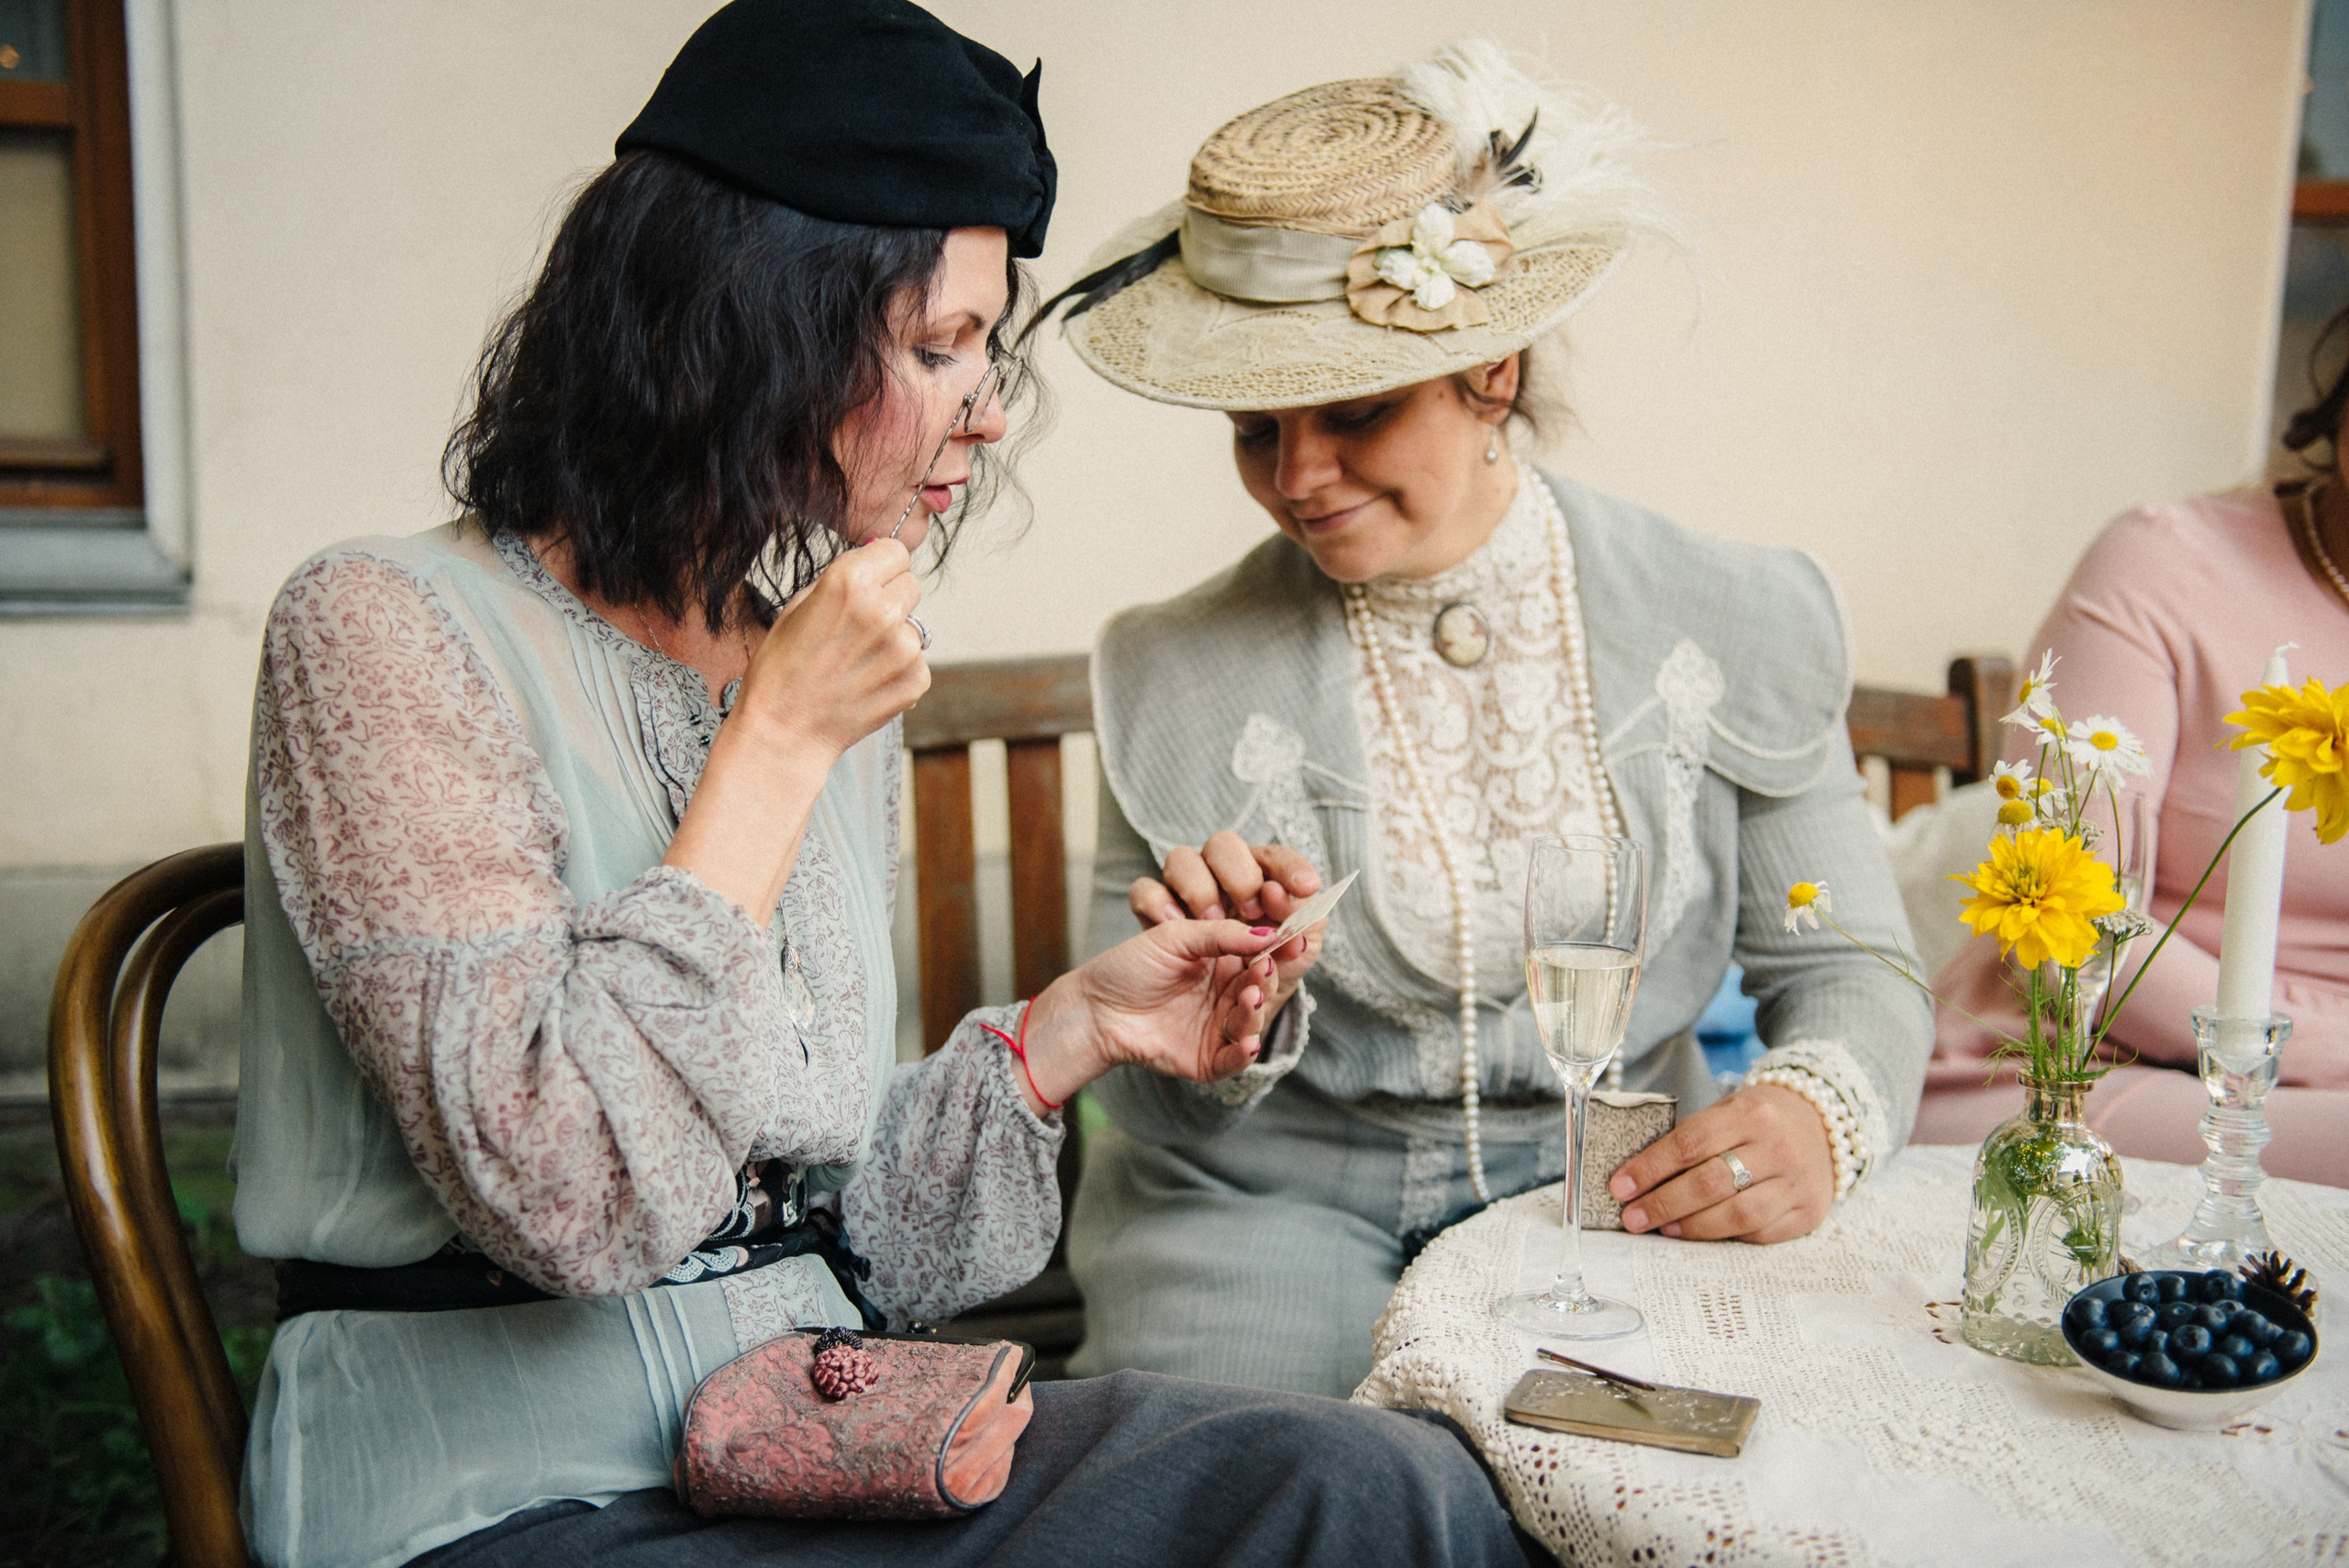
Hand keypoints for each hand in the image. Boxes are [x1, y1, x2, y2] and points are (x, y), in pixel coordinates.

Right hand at [733, 537, 927, 758]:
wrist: (783, 733)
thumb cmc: (780, 671)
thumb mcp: (797, 607)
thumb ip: (840, 581)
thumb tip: (872, 562)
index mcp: (849, 582)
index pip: (896, 551)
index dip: (881, 567)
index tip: (871, 582)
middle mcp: (882, 610)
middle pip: (910, 585)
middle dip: (890, 599)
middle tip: (860, 627)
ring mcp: (903, 648)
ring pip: (914, 626)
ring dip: (894, 639)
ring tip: (856, 662)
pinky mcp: (915, 680)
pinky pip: (918, 662)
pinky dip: (898, 672)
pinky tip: (865, 684)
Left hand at [1016, 921, 1283, 1112]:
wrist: (1094, 1007)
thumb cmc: (1130, 967)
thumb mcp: (1176, 937)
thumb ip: (1221, 934)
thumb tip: (1267, 933)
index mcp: (1223, 965)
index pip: (1261, 957)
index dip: (1278, 949)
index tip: (1294, 937)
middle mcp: (1225, 997)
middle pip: (1260, 991)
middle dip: (1267, 980)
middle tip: (1266, 967)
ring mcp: (1217, 1029)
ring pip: (1250, 1025)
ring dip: (1254, 1013)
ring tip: (1250, 997)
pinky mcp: (1206, 1060)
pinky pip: (1232, 1061)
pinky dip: (1242, 1054)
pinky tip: (1246, 1042)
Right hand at [1129, 831, 1323, 1014]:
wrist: (1198, 1033)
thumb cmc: (1244, 1000)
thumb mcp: (1282, 976)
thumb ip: (1297, 941)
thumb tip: (1291, 915)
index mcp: (1258, 896)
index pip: (1275, 861)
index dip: (1290, 867)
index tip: (1306, 886)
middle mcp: (1220, 890)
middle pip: (1224, 846)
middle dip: (1242, 875)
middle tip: (1251, 910)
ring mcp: (1181, 900)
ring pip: (1181, 858)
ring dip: (1199, 887)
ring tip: (1209, 920)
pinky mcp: (1150, 917)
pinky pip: (1144, 890)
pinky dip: (1159, 903)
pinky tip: (1172, 925)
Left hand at [1606, 1084, 1835, 1243]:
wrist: (1824, 1122)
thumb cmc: (1760, 1119)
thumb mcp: (1729, 1110)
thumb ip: (1693, 1138)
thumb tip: (1639, 1179)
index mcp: (1751, 1113)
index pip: (1690, 1143)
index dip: (1650, 1167)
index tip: (1620, 1186)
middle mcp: (1778, 1148)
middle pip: (1710, 1183)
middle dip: (1663, 1203)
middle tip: (1632, 1217)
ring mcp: (1797, 1183)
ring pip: (1737, 1215)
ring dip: (1692, 1226)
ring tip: (1664, 1228)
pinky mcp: (1808, 1213)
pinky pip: (1760, 1234)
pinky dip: (1726, 1237)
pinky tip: (1702, 1233)